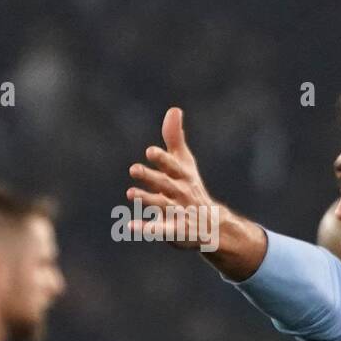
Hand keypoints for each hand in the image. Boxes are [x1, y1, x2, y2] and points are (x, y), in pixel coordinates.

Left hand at [126, 107, 266, 277]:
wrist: (210, 225)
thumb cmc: (191, 188)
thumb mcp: (184, 163)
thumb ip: (175, 138)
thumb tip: (174, 109)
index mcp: (183, 177)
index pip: (173, 166)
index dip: (163, 160)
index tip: (150, 151)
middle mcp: (181, 194)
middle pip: (166, 184)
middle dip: (152, 177)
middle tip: (134, 169)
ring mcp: (178, 212)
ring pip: (163, 205)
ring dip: (148, 199)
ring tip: (131, 193)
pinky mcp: (174, 230)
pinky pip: (160, 230)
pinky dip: (147, 229)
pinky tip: (130, 227)